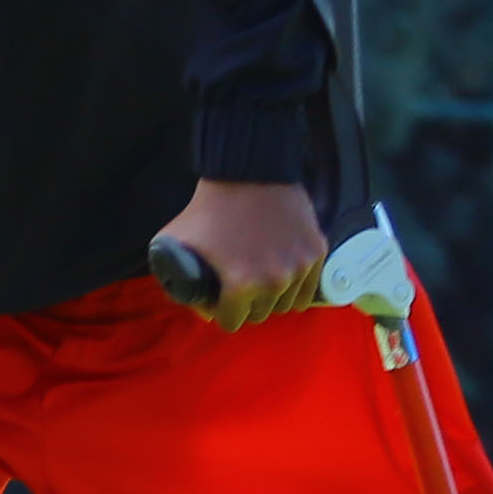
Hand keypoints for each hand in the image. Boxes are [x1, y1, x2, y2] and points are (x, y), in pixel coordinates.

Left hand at [154, 179, 325, 331]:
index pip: (232, 321)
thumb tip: (197, 307)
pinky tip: (282, 275)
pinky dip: (296, 285)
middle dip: (247, 306)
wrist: (248, 172)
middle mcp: (276, 280)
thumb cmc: (209, 207)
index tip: (219, 300)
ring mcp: (300, 266)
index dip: (220, 312)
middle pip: (261, 314)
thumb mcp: (175, 242)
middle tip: (239, 288)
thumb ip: (175, 278)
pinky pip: (309, 286)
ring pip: (287, 304)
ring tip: (260, 280)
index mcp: (242, 284)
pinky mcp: (317, 251)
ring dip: (273, 298)